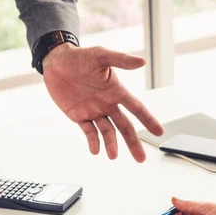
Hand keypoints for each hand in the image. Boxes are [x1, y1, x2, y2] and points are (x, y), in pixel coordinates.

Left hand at [43, 43, 163, 161]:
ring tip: (112, 156)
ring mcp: (94, 111)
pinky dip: (93, 141)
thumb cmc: (79, 56)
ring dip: (111, 144)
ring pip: (108, 132)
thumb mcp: (100, 56)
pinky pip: (89, 132)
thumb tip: (142, 61)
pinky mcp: (79, 116)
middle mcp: (108, 104)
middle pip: (125, 126)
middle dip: (133, 142)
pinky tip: (95, 150)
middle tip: (141, 158)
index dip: (148, 120)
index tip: (159, 132)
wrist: (56, 62)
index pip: (136, 108)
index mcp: (116, 91)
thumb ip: (120, 60)